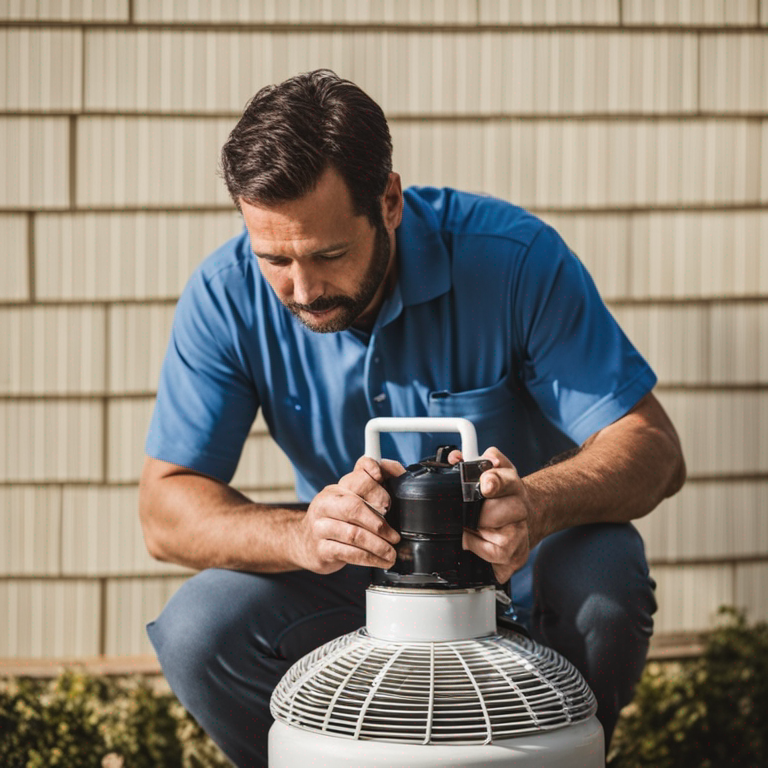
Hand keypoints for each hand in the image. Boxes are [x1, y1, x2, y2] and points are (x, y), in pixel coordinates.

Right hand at [295, 456, 404, 573]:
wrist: (304, 542)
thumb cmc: (336, 519)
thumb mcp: (350, 499)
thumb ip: (374, 483)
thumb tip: (396, 470)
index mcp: (337, 488)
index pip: (358, 478)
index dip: (376, 488)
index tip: (388, 503)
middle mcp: (326, 504)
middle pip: (354, 507)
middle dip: (378, 523)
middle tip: (394, 536)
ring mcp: (320, 527)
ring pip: (353, 534)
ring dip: (378, 545)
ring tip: (391, 553)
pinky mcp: (321, 549)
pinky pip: (348, 553)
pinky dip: (369, 558)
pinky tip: (380, 561)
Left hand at [450, 447, 533, 582]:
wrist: (522, 520)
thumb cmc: (500, 498)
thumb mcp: (489, 472)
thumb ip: (471, 461)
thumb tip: (455, 459)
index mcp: (511, 484)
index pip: (505, 480)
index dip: (494, 481)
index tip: (485, 485)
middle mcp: (520, 508)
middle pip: (499, 511)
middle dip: (480, 515)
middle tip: (470, 514)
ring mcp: (521, 534)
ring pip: (501, 539)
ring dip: (478, 534)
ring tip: (473, 527)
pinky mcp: (516, 556)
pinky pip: (495, 556)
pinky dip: (479, 549)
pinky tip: (478, 541)